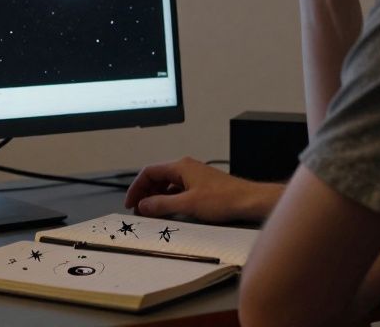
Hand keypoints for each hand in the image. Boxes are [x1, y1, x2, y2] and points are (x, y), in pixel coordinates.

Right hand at [123, 157, 281, 223]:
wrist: (249, 201)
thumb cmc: (224, 199)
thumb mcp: (187, 204)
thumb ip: (162, 205)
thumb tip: (144, 206)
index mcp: (180, 166)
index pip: (149, 172)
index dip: (136, 188)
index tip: (131, 202)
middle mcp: (186, 168)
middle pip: (157, 177)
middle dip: (145, 193)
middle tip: (138, 209)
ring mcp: (194, 176)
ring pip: (167, 184)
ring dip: (157, 197)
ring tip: (151, 212)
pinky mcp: (201, 186)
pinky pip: (178, 190)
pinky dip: (169, 199)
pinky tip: (169, 211)